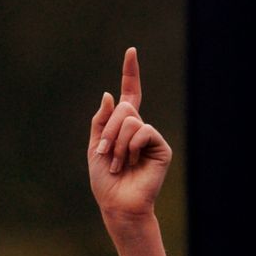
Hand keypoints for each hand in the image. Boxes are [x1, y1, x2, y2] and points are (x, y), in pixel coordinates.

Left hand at [87, 47, 173, 222]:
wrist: (117, 204)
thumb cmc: (105, 181)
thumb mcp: (94, 147)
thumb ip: (100, 121)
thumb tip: (110, 94)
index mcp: (122, 126)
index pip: (129, 94)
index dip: (130, 73)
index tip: (131, 51)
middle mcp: (138, 128)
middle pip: (124, 108)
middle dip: (108, 131)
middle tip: (104, 154)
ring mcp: (151, 137)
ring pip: (131, 121)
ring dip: (117, 143)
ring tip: (117, 164)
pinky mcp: (161, 147)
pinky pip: (143, 131)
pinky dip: (131, 147)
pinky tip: (131, 162)